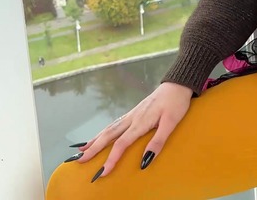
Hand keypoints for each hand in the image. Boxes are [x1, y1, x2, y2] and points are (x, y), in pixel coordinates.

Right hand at [71, 82, 192, 178]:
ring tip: (82, 149)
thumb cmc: (176, 104)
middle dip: (93, 149)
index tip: (102, 172)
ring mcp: (131, 114)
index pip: (121, 144)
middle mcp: (132, 118)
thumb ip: (158, 141)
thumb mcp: (171, 123)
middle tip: (79, 160)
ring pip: (109, 128)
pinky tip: (100, 135)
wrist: (177, 85)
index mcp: (140, 123)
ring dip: (95, 139)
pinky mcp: (134, 112)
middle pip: (108, 135)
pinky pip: (114, 124)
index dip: (111, 159)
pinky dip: (103, 131)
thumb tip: (144, 161)